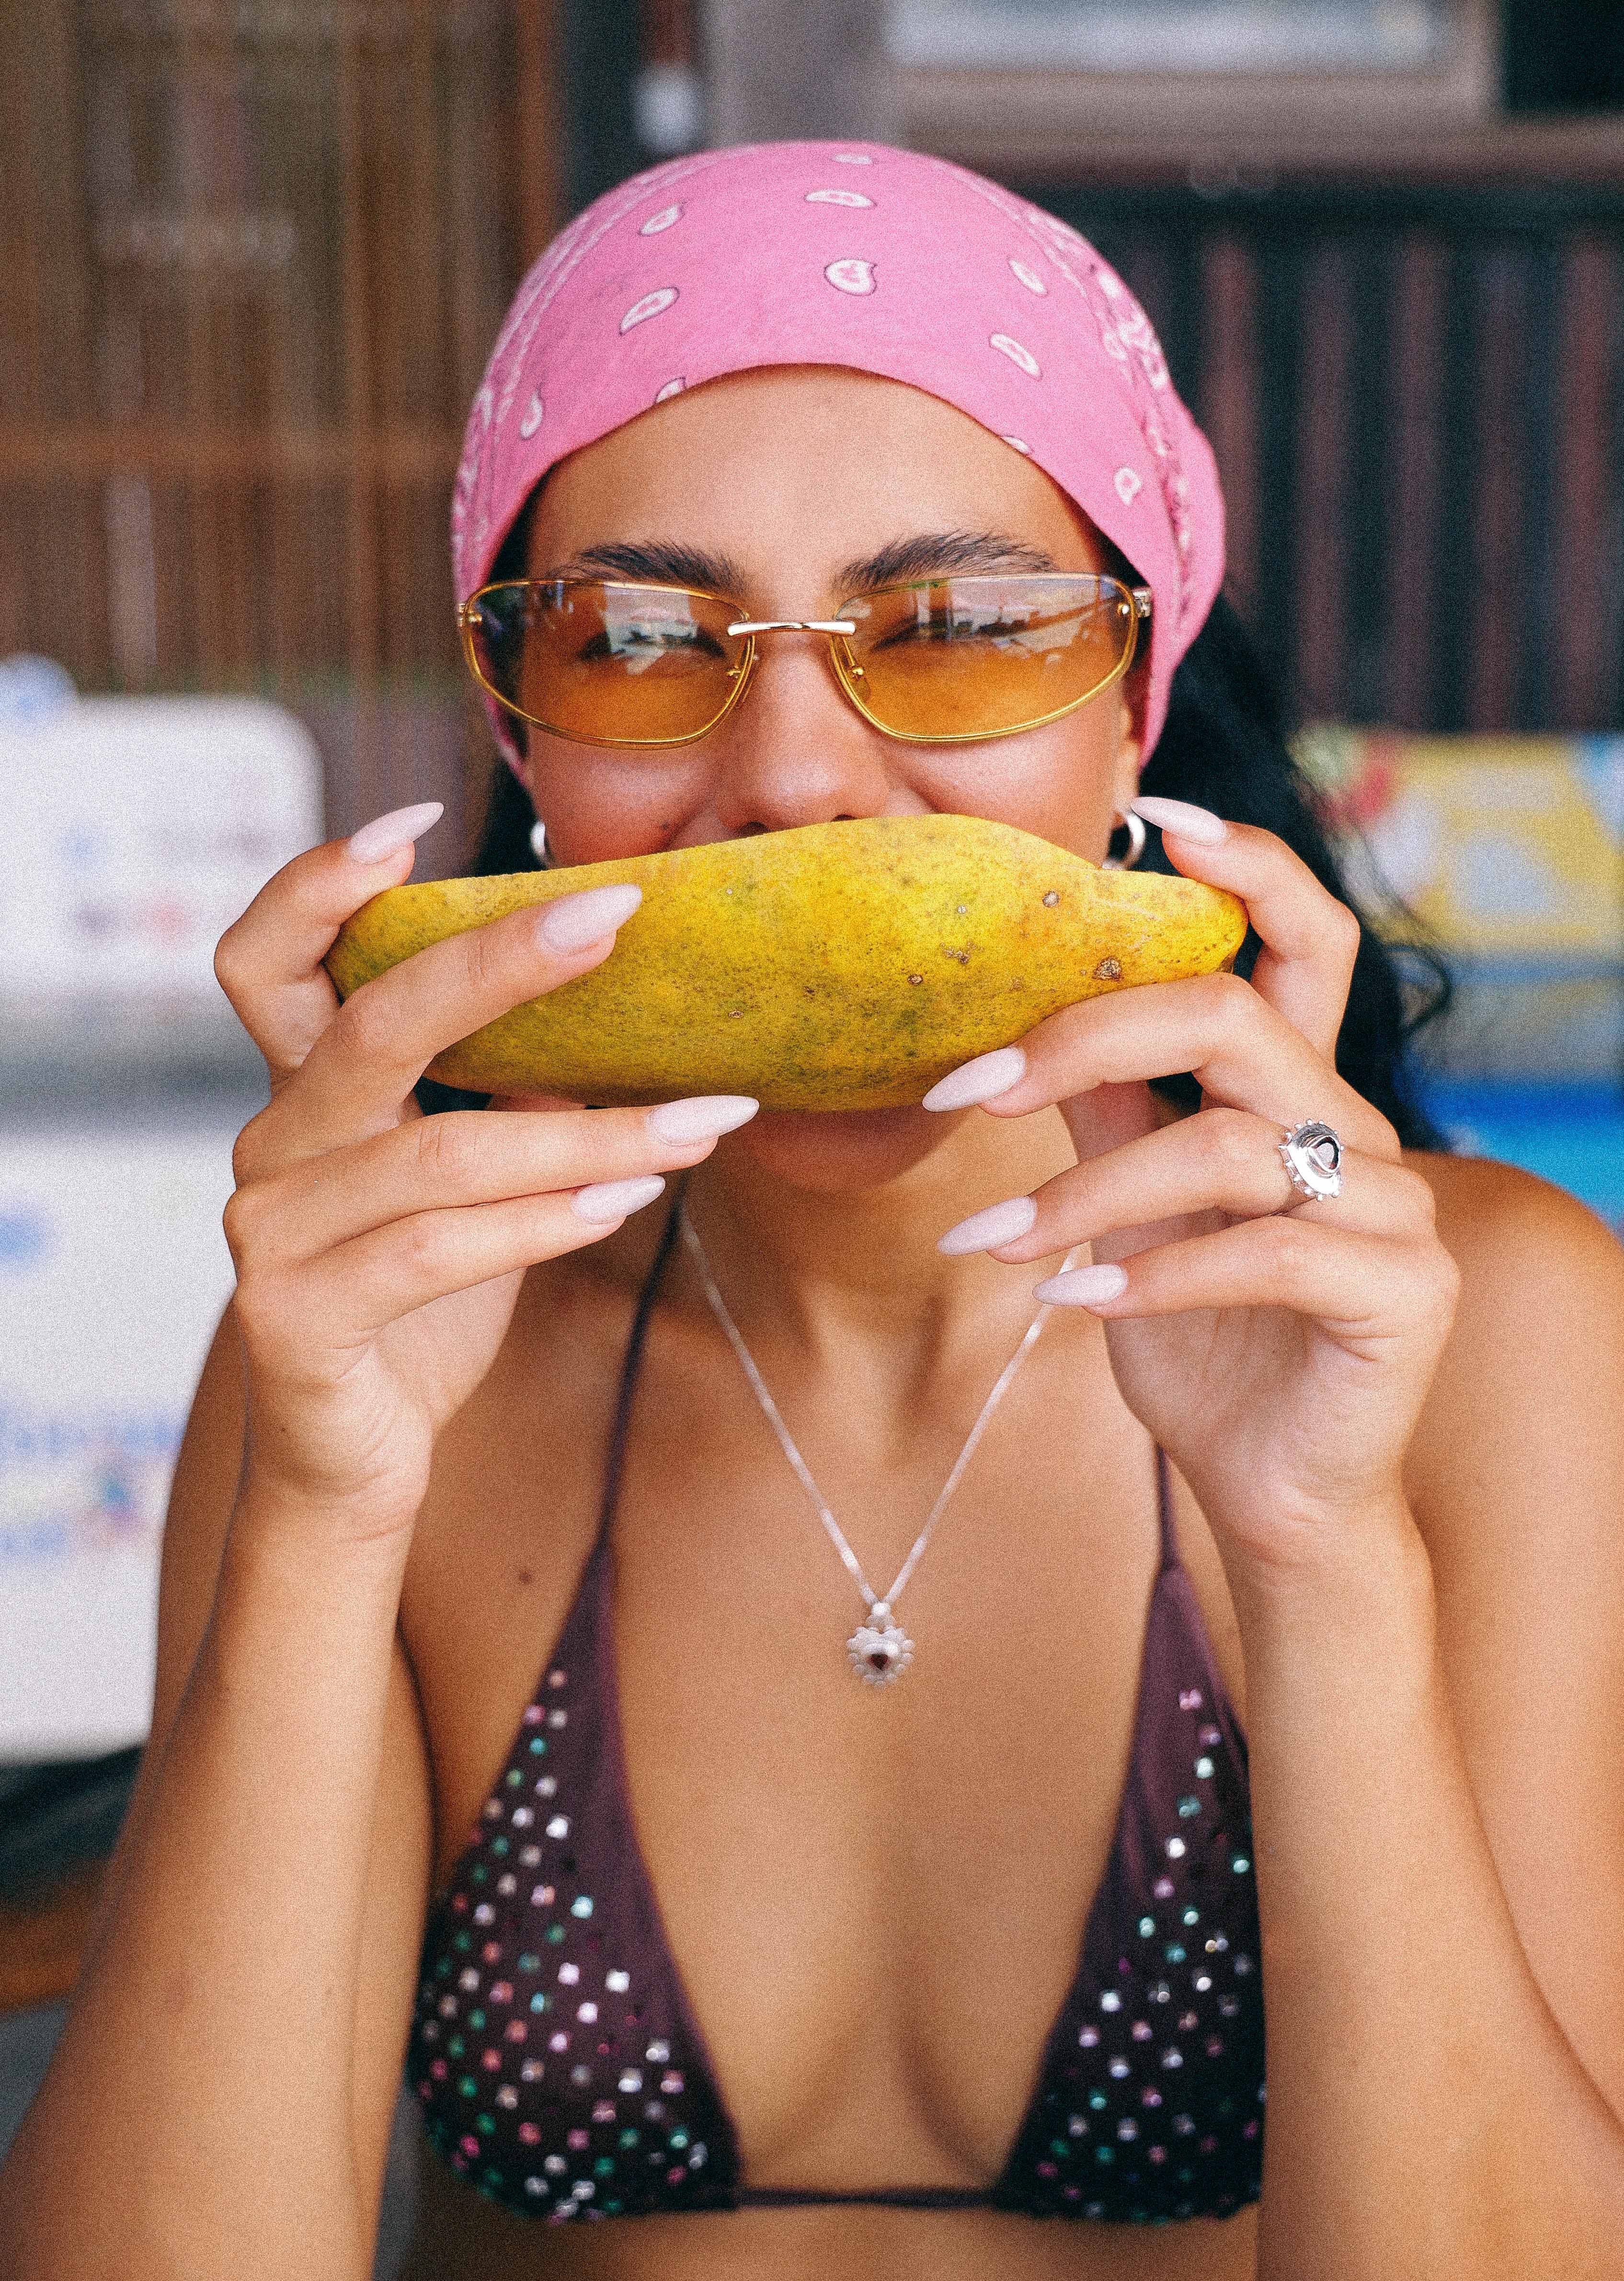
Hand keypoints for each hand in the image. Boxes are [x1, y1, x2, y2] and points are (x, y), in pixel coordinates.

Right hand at [213, 804, 755, 1543]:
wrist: (354, 1459)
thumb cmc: (421, 1301)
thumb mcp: (470, 1180)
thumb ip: (505, 1094)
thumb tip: (612, 1010)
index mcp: (300, 1093)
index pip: (269, 957)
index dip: (322, 883)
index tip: (419, 822)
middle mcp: (268, 1144)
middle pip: (372, 1022)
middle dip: (499, 962)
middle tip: (615, 916)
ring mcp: (268, 1231)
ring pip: (439, 1152)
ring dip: (587, 1135)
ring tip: (698, 1123)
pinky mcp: (293, 1316)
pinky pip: (431, 1251)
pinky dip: (538, 1222)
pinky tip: (622, 1207)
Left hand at [930, 808, 1458, 1583]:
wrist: (1275, 1496)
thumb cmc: (1203, 1348)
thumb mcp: (1134, 1212)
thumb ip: (1108, 1113)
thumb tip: (1024, 1018)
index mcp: (1304, 1091)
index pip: (1305, 937)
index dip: (1248, 864)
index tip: (1151, 821)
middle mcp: (1362, 1130)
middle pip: (1232, 1017)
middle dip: (1082, 1038)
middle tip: (968, 1092)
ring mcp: (1396, 1208)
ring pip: (1224, 1143)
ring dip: (1082, 1191)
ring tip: (994, 1246)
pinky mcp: (1404, 1291)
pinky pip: (1264, 1250)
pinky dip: (1148, 1273)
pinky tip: (1070, 1301)